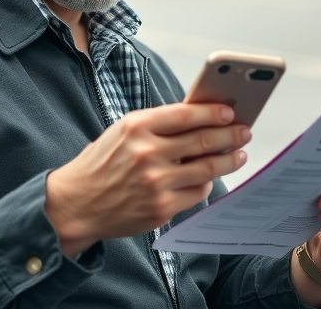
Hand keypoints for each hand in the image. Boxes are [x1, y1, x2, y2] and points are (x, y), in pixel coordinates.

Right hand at [44, 103, 250, 255]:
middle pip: (202, 140)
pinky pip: (196, 192)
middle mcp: (147, 153)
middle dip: (230, 135)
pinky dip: (206, 183)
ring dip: (228, 160)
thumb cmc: (103, 164)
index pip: (185, 114)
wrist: (76, 204)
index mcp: (136, 127)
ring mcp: (155, 183)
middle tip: (244, 131)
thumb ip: (157, 125)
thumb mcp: (122, 133)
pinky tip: (210, 177)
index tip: (230, 112)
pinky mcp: (160, 208)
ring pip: (206, 168)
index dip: (212, 113)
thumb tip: (200, 118)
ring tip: (239, 154)